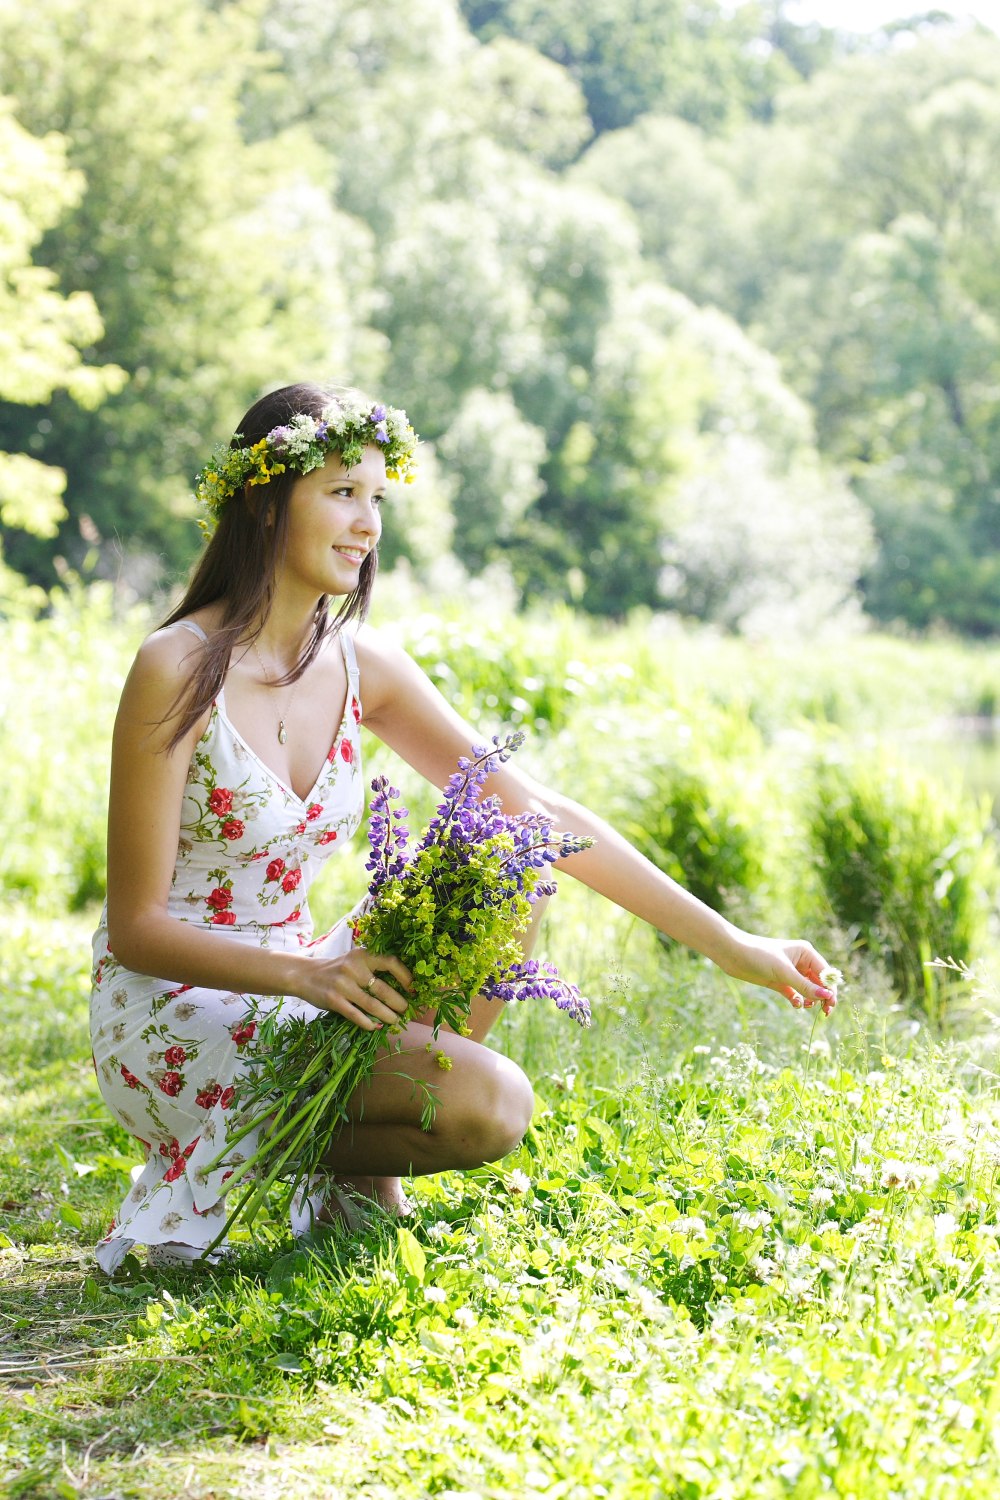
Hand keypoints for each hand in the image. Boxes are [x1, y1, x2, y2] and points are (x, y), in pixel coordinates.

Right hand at [296, 949, 413, 1030]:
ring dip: (387, 1016)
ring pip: (372, 1005)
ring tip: (395, 1021)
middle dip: (399, 1003)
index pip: (390, 962)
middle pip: (383, 989)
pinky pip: (356, 1015)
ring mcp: (342, 984)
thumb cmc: (337, 969)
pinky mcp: (333, 1000)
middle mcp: (353, 968)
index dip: (405, 977)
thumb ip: (372, 969)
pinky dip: (368, 1023)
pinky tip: (375, 1026)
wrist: (304, 975)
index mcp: (362, 955)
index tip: (413, 989)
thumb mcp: (354, 961)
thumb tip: (401, 989)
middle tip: (406, 1010)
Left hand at [721, 932, 838, 1015]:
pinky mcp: (779, 981)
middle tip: (825, 1012)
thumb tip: (827, 996)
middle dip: (823, 996)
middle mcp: (801, 962)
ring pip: (808, 990)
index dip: (830, 988)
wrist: (732, 954)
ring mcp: (790, 972)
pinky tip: (796, 1005)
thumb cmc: (759, 955)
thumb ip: (805, 985)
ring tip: (807, 1007)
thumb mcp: (783, 971)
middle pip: (819, 983)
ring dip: (811, 999)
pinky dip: (798, 1000)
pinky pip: (795, 994)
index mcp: (806, 953)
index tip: (830, 1004)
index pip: (826, 973)